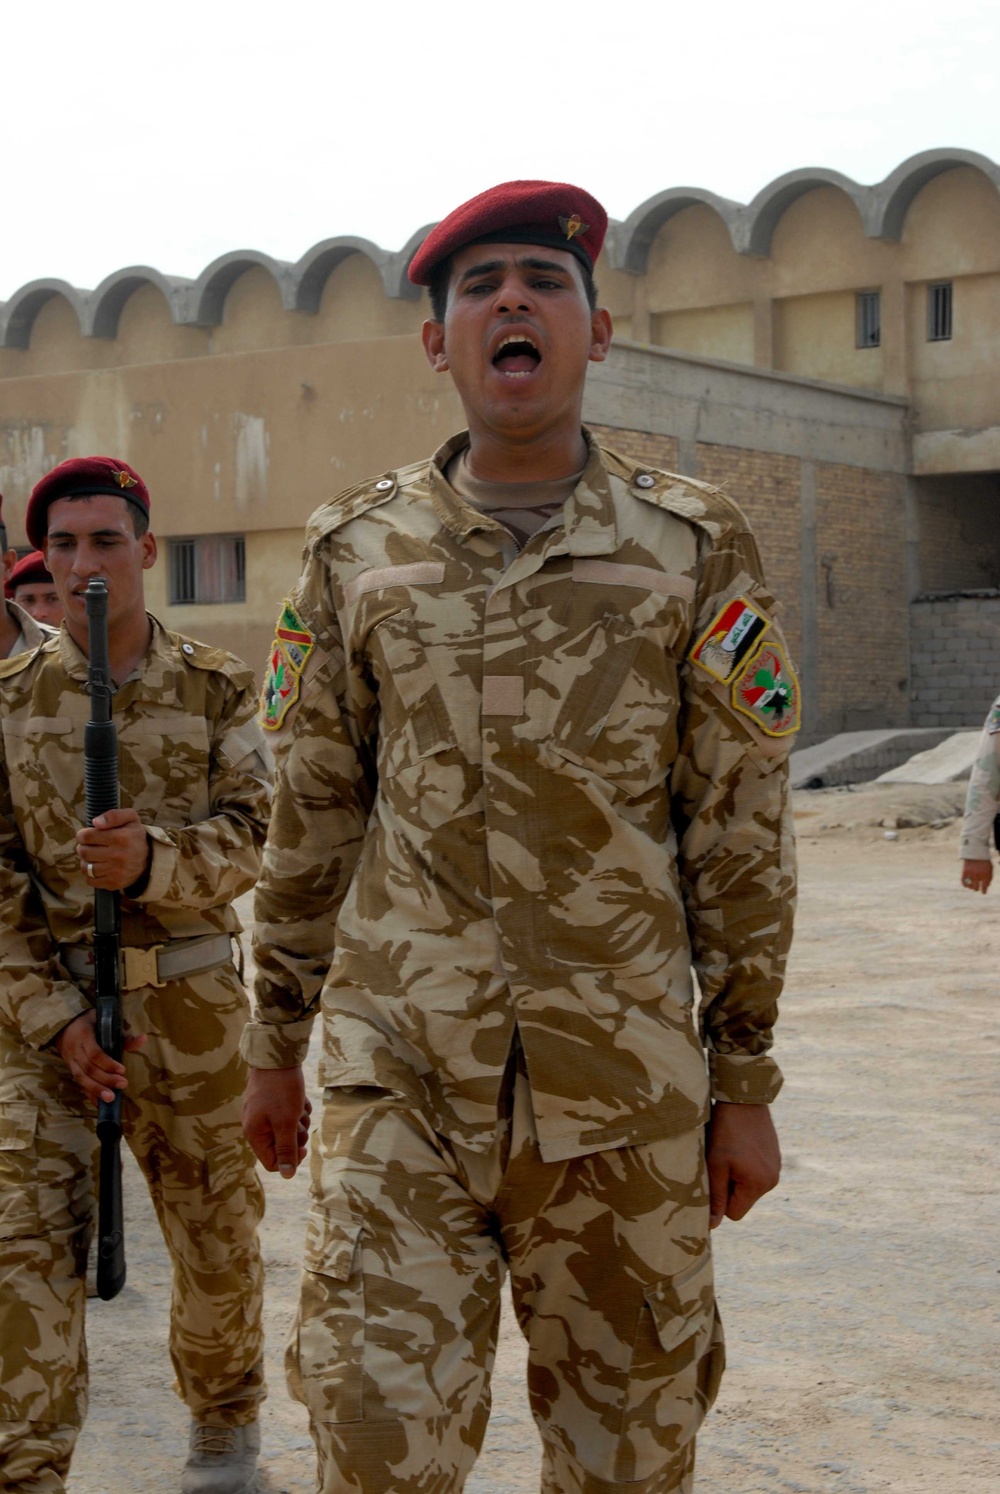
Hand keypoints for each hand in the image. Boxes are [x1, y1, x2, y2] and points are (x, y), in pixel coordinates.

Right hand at [55, 1009, 147, 1103]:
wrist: (63, 1024)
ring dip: (96, 1090)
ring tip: (111, 1099)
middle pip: (89, 1068)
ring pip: (81, 1078)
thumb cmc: (90, 1022)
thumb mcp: (105, 1022)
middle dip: (106, 1079)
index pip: (95, 1053)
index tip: (122, 1070)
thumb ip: (123, 1035)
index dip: (108, 1064)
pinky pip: (79, 1083)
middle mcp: (75, 1050)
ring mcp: (70, 1060)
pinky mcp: (70, 1068)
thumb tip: (143, 1039)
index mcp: (84, 1036)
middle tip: (123, 1084)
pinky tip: (99, 1104)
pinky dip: (89, 1094)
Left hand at [76, 809, 151, 891]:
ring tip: (93, 857)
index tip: (86, 835)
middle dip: (83, 847)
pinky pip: (90, 881)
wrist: (150, 860)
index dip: (82, 835)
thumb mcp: (130, 818)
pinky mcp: (114, 883)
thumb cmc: (134, 836)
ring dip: (86, 861)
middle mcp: (118, 855)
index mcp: (121, 837)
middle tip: (89, 846)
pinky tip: (98, 868)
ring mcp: (116, 871)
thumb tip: (95, 822)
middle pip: (84, 852)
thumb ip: (113, 815)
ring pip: (85, 868)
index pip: (87, 836)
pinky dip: (91, 875)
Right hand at [243, 1065, 311, 1177]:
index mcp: (254, 1134)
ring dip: (299, 1121)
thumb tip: (286, 1175)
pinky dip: (297, 1109)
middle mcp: (255, 1125)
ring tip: (300, 1107)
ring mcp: (262, 1112)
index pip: (272, 1162)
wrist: (276, 1056)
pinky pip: (288, 1114)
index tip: (304, 1147)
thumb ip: (286, 1149)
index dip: (290, 1159)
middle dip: (296, 1136)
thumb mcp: (286, 1122)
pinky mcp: (271, 1101)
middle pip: (281, 1145)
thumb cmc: (281, 1090)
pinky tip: (300, 1098)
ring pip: (287, 1129)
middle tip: (301, 1122)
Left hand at [706, 1101, 780, 1227]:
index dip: (720, 1199)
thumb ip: (716, 1196)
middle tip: (721, 1161)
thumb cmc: (725, 1131)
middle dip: (729, 1186)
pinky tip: (740, 1145)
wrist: (744, 1098)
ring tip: (730, 1151)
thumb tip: (713, 1225)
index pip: (734, 1213)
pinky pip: (757, 1173)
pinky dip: (746, 1165)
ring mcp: (776, 1168)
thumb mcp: (716, 1164)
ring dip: (737, 1175)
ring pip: (749, 1186)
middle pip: (743, 1200)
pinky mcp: (776, 1157)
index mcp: (758, 1185)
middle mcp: (772, 1180)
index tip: (714, 1177)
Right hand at [961, 859, 991, 893]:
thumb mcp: (990, 868)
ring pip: (970, 886)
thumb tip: (987, 886)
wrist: (975, 852)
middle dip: (976, 889)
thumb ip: (989, 877)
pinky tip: (966, 886)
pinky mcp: (965, 872)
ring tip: (971, 886)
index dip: (984, 891)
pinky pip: (963, 881)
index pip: (984, 887)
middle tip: (976, 888)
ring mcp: (971, 874)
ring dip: (971, 887)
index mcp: (986, 875)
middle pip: (976, 888)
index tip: (983, 893)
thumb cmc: (984, 861)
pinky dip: (964, 884)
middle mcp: (978, 875)